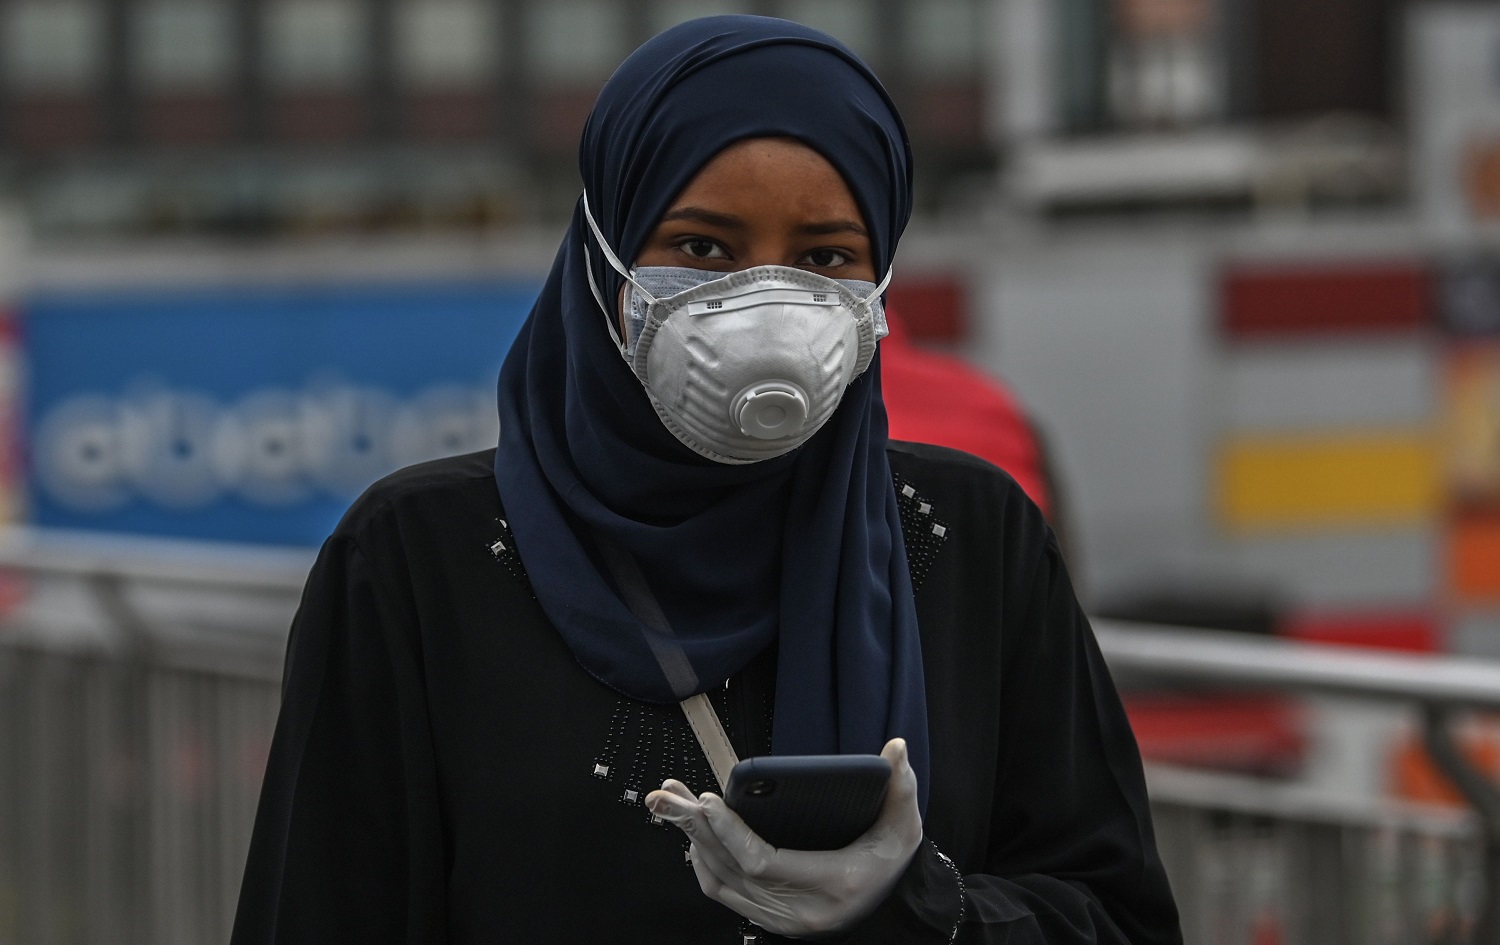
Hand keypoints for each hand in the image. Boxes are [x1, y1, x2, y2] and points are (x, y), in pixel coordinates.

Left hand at [644, 738, 923, 937]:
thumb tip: (896, 748)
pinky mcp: (768, 919)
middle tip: (665, 794)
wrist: (892, 913)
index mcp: (831, 882)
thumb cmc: (893, 865)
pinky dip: (702, 863)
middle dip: (694, 828)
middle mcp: (798, 909)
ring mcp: (779, 919)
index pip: (764, 861)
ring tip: (671, 802)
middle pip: (729, 869)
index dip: (730, 832)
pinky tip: (693, 834)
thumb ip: (901, 787)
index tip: (708, 800)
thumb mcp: (904, 828)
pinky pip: (722, 894)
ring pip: (719, 881)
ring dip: (691, 841)